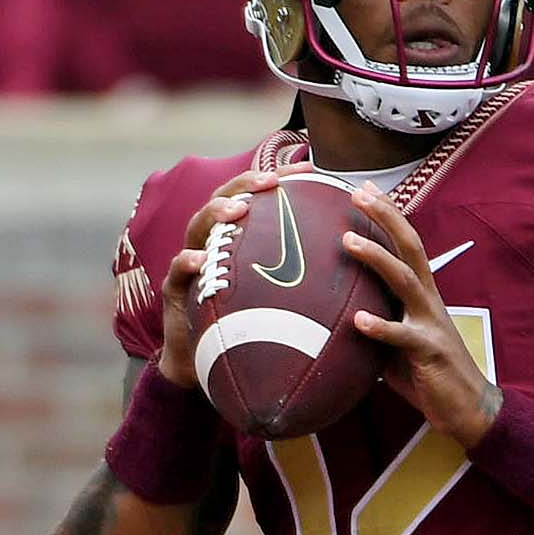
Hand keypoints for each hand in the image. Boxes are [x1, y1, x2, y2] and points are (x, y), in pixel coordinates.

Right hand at [157, 166, 308, 387]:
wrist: (210, 365)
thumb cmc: (252, 325)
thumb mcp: (283, 294)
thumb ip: (309, 273)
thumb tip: (357, 257)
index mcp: (239, 237)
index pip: (258, 197)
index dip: (280, 178)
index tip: (308, 169)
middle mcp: (213, 241)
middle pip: (225, 199)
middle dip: (246, 185)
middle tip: (271, 182)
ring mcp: (191, 262)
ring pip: (197, 226)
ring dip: (216, 214)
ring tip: (237, 210)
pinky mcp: (175, 289)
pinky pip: (176, 271)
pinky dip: (187, 262)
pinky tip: (200, 259)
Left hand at [343, 183, 500, 447]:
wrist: (467, 407)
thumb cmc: (428, 373)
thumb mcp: (397, 340)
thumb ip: (374, 319)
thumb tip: (333, 313)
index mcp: (422, 294)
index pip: (406, 244)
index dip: (388, 215)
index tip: (364, 188)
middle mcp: (428, 300)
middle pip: (411, 247)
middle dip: (386, 218)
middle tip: (359, 193)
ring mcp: (430, 324)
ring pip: (405, 281)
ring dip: (378, 258)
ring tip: (349, 241)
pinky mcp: (428, 352)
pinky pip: (402, 337)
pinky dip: (380, 327)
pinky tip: (357, 321)